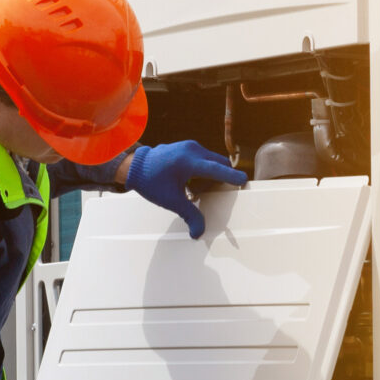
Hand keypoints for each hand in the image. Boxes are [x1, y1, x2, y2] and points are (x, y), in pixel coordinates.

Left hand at [124, 141, 247, 237]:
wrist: (135, 166)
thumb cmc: (150, 181)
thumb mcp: (171, 200)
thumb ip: (189, 215)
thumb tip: (198, 233)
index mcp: (188, 162)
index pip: (216, 169)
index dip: (231, 176)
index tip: (244, 181)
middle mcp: (192, 150)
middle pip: (219, 163)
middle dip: (225, 177)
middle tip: (227, 191)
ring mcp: (190, 146)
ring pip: (213, 160)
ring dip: (214, 173)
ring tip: (203, 188)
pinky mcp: (188, 146)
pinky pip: (205, 157)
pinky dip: (206, 168)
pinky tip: (195, 181)